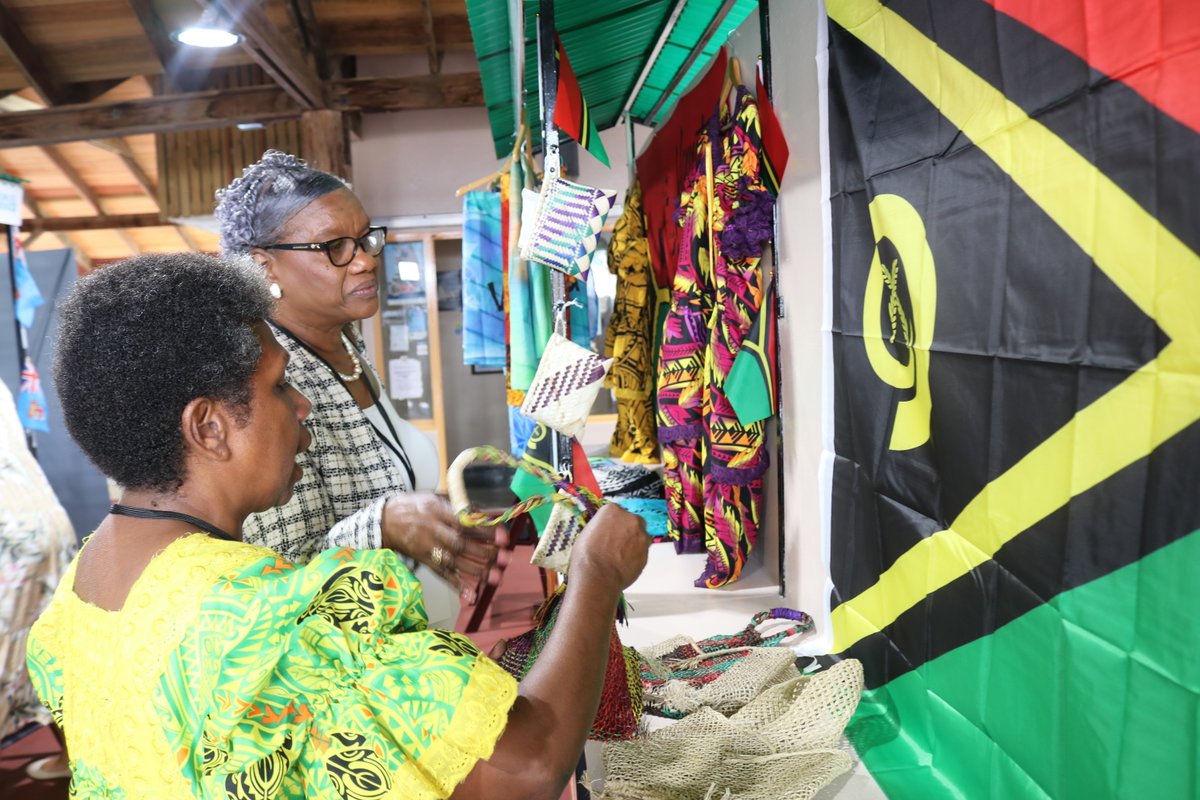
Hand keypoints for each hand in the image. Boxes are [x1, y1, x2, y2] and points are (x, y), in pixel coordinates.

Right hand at [380, 493, 508, 602]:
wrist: (384, 521)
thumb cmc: (415, 506)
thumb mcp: (435, 497)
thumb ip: (459, 506)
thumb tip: (487, 515)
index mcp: (437, 510)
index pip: (464, 522)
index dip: (484, 530)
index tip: (503, 538)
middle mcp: (432, 530)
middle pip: (460, 544)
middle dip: (484, 553)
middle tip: (504, 559)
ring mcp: (427, 548)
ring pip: (453, 562)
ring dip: (476, 571)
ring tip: (496, 578)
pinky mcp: (424, 562)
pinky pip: (441, 575)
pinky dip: (456, 585)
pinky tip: (471, 596)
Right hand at [568, 503, 648, 592]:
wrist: (597, 577)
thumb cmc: (586, 556)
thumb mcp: (587, 532)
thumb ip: (602, 527)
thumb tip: (605, 531)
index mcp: (612, 510)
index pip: (616, 512)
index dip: (613, 523)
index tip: (610, 531)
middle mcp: (630, 519)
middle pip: (633, 521)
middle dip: (627, 530)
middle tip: (616, 543)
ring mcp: (641, 536)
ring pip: (640, 536)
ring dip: (633, 543)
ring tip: (620, 556)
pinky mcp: (647, 552)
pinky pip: (642, 551)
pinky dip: (636, 556)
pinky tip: (624, 564)